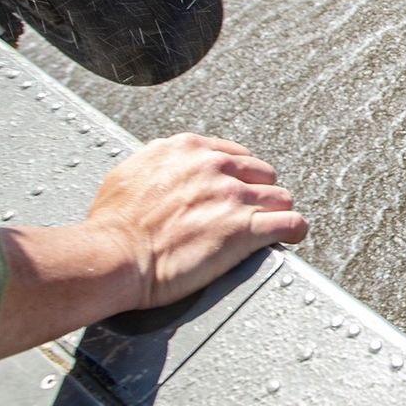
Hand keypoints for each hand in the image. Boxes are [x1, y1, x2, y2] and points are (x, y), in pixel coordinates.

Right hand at [85, 133, 308, 309]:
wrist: (111, 256)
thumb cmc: (112, 224)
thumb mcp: (134, 172)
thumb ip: (164, 165)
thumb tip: (170, 170)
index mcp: (190, 149)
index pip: (237, 156)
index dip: (241, 178)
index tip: (239, 191)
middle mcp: (216, 167)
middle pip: (263, 176)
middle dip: (259, 195)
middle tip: (250, 214)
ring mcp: (233, 197)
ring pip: (280, 198)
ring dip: (275, 214)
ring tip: (270, 229)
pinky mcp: (244, 229)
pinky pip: (290, 223)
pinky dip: (294, 230)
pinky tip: (292, 236)